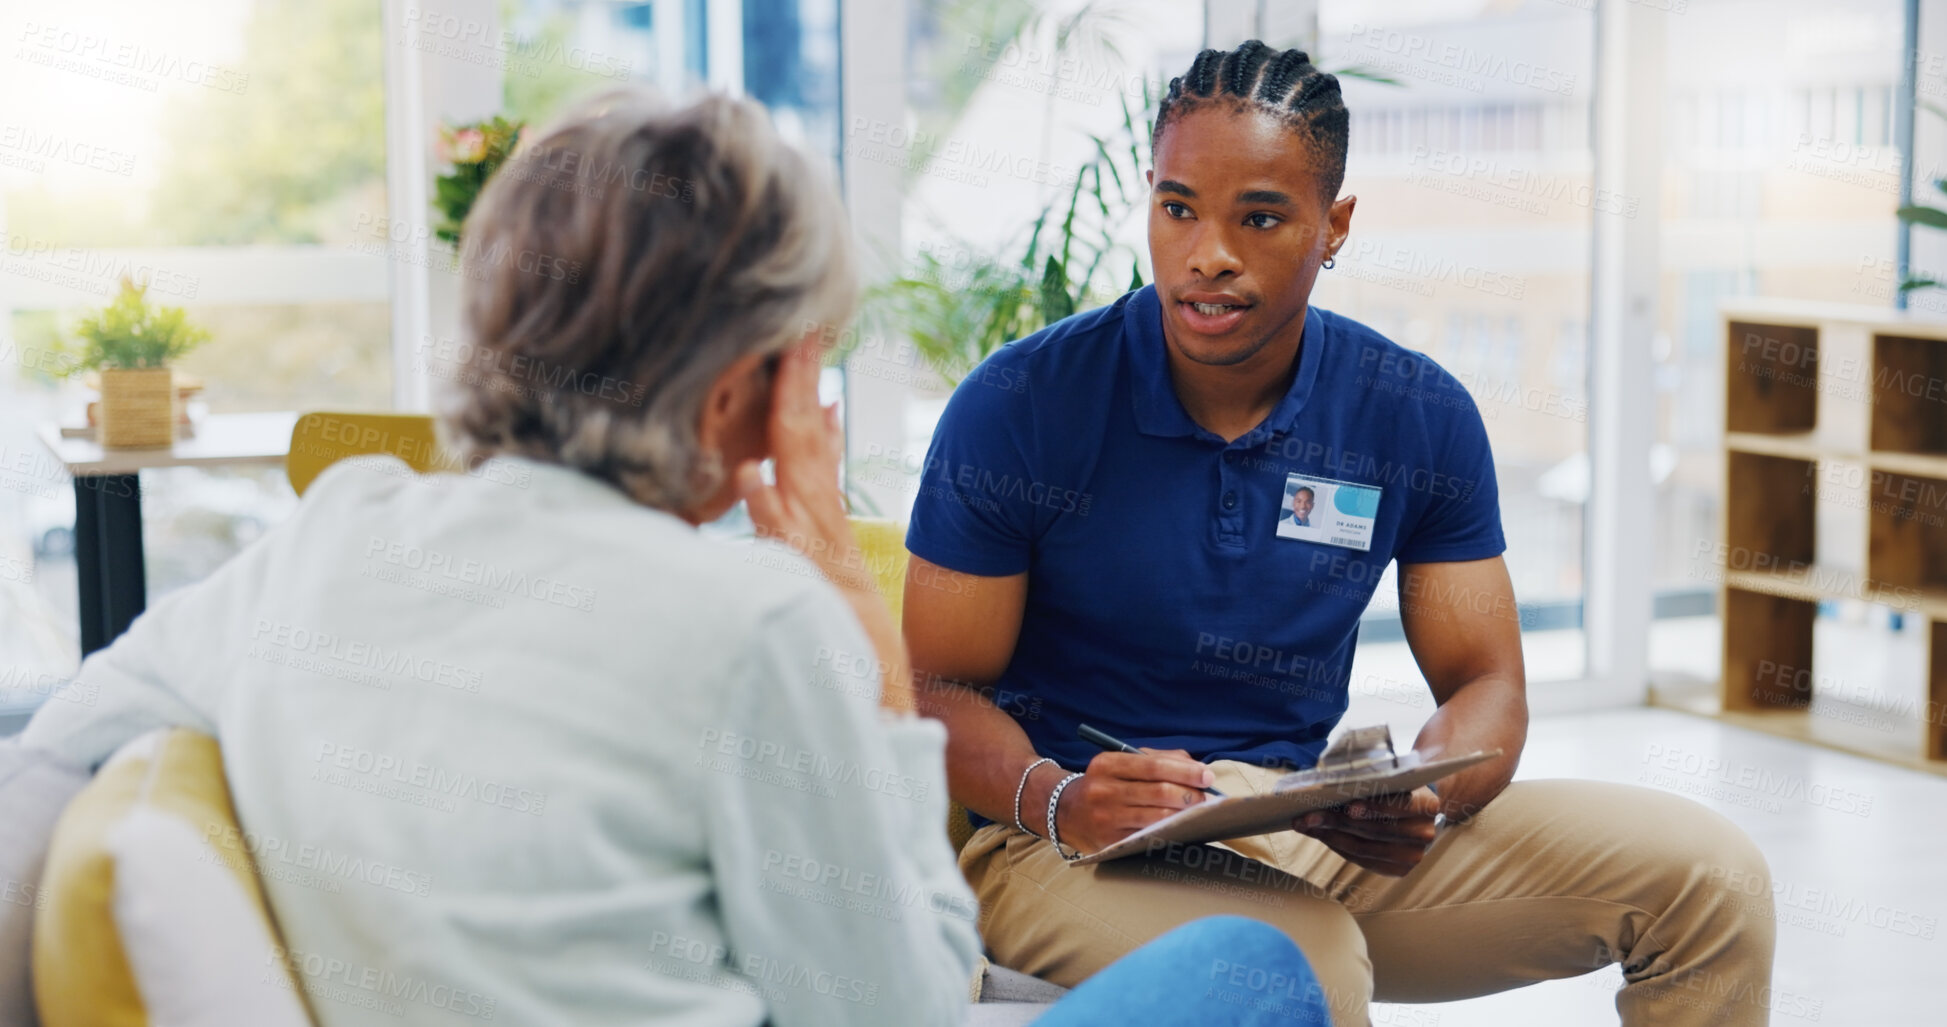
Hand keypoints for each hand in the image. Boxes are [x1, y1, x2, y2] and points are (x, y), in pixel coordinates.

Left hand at [737, 335, 911, 712]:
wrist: (882, 736)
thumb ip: (796, 539)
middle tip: (796, 335)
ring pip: (799, 491)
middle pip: (807, 456)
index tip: (797, 352)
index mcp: (827, 545)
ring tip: (782, 377)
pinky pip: (787, 553)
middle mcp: (825, 550)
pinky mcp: (815, 606)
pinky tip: (751, 483)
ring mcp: (820, 575)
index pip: (814, 459)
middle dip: (798, 392)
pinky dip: (769, 515)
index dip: (804, 403)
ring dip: (787, 434)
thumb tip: (761, 484)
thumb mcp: (828, 597)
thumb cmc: (848, 675)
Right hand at [1051, 748, 1215, 853]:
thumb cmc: (1106, 784)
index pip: (1153, 766)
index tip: (1207, 775)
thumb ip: (1159, 759)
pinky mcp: (1110, 841)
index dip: (1185, 771)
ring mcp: (1106, 818)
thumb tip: (1196, 768)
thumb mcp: (1122, 763)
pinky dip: (1170, 831)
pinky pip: (1149, 836)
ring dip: (1184, 814)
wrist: (1067, 812)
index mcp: (1107, 764)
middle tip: (1206, 797)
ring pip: (1157, 817)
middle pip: (1158, 792)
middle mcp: (1103, 790)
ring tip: (1197, 811)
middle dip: (1189, 795)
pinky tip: (1180, 827)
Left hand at [1293, 787, 1440, 877]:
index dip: (1375, 807)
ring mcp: (1413, 855)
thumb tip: (1328, 782)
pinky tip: (1320, 835)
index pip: (1401, 805)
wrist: (1416, 808)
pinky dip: (1338, 846)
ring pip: (1364, 847)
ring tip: (1305, 825)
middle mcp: (1424, 832)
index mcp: (1427, 804)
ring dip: (1330, 836)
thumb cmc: (1394, 786)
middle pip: (1375, 829)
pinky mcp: (1399, 869)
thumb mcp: (1388, 776)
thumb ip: (1369, 779)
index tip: (1349, 806)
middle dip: (1337, 821)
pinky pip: (1362, 860)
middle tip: (1307, 815)